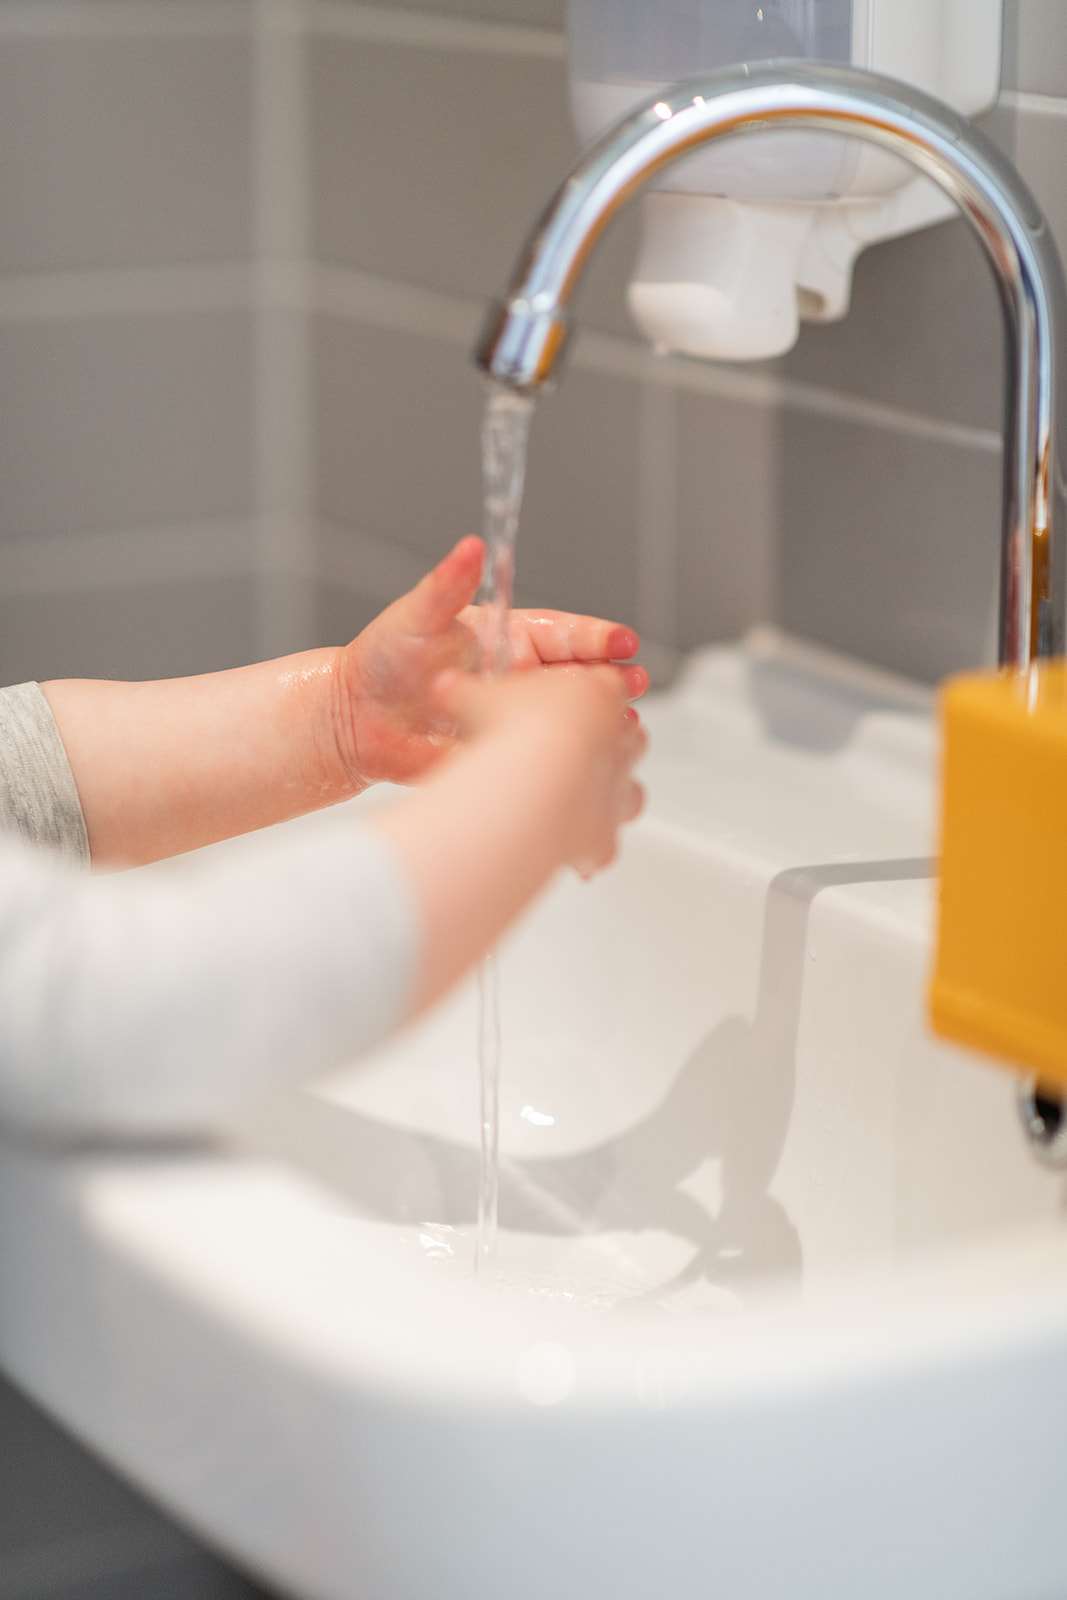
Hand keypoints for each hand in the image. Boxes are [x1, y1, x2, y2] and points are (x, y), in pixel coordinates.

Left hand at [332, 536, 648, 787]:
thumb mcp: (417, 617)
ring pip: (572, 723)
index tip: (623, 642)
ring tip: (622, 729)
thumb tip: (470, 546)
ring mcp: (517, 721)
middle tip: (632, 685)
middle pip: (583, 680)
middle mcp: (522, 680)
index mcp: (512, 639)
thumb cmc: (383, 661)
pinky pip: (544, 764)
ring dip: (600, 726)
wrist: (354, 721)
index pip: (567, 635)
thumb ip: (447, 585)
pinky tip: (587, 770)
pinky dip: (568, 766)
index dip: (598, 638)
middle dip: (613, 682)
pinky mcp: (505, 759)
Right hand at [435, 662, 646, 876]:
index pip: (609, 685)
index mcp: (597, 694)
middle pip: (632, 737)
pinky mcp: (604, 835)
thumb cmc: (510, 730)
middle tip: (572, 749)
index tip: (573, 699)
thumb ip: (465, 693)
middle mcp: (619, 742)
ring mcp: (617, 790)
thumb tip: (446, 687)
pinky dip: (588, 852)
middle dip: (607, 743)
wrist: (531, 779)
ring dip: (611, 799)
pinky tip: (567, 855)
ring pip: (633, 794)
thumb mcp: (475, 699)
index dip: (592, 692)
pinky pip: (603, 848)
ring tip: (578, 804)